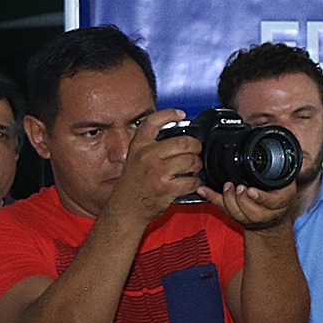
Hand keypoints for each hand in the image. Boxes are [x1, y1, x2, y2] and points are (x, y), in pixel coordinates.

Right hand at [103, 109, 205, 225]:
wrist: (126, 208)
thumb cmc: (133, 185)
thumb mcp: (135, 159)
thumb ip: (151, 146)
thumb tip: (176, 135)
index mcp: (138, 146)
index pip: (152, 122)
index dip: (169, 114)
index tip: (181, 114)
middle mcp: (147, 156)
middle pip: (183, 142)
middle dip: (195, 147)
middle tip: (196, 152)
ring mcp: (157, 171)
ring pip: (191, 161)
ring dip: (197, 165)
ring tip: (193, 168)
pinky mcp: (166, 187)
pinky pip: (192, 180)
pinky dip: (196, 182)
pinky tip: (191, 182)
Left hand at [199, 179, 297, 232]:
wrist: (273, 220)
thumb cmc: (279, 197)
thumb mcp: (287, 183)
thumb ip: (284, 170)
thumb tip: (289, 149)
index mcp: (281, 201)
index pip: (273, 202)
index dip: (261, 197)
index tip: (251, 190)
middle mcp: (267, 213)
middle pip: (254, 212)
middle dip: (242, 199)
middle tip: (238, 187)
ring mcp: (252, 218)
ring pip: (239, 214)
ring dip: (229, 199)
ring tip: (227, 187)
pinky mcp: (237, 217)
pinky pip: (223, 209)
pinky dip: (212, 198)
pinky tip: (203, 190)